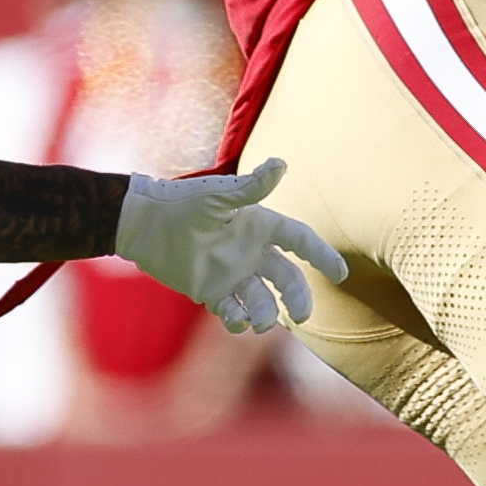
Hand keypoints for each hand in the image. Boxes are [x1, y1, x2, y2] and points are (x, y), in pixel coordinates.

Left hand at [113, 158, 349, 333]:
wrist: (144, 225)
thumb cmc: (181, 203)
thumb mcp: (217, 196)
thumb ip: (250, 188)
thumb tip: (281, 163)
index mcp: (259, 226)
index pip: (300, 241)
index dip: (322, 256)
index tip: (341, 275)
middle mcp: (251, 252)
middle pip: (287, 278)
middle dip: (298, 298)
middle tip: (301, 315)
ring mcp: (233, 273)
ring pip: (262, 300)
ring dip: (267, 315)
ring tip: (260, 322)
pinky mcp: (212, 291)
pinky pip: (233, 312)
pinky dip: (237, 321)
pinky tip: (234, 321)